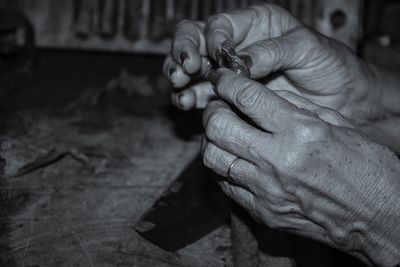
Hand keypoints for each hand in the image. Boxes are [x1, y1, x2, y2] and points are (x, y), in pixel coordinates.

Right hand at [163, 4, 387, 123]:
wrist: (341, 97)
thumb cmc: (329, 64)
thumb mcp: (306, 48)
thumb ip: (272, 52)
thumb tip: (239, 64)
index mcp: (255, 24)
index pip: (219, 25)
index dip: (210, 38)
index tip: (214, 54)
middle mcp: (237, 46)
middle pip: (195, 43)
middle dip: (183, 55)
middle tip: (184, 71)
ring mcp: (231, 73)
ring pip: (192, 70)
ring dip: (181, 80)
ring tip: (182, 91)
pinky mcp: (230, 97)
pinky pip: (203, 95)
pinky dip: (191, 98)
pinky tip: (188, 103)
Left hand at [202, 69, 399, 266]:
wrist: (379, 218)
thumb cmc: (367, 169)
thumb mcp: (338, 124)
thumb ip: (296, 106)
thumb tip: (263, 95)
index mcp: (300, 132)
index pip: (246, 97)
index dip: (226, 82)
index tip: (221, 78)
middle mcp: (277, 160)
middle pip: (218, 126)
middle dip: (212, 110)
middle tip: (218, 105)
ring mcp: (266, 190)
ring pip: (213, 157)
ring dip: (212, 139)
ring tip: (223, 132)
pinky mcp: (262, 211)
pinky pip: (225, 184)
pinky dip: (224, 167)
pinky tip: (235, 159)